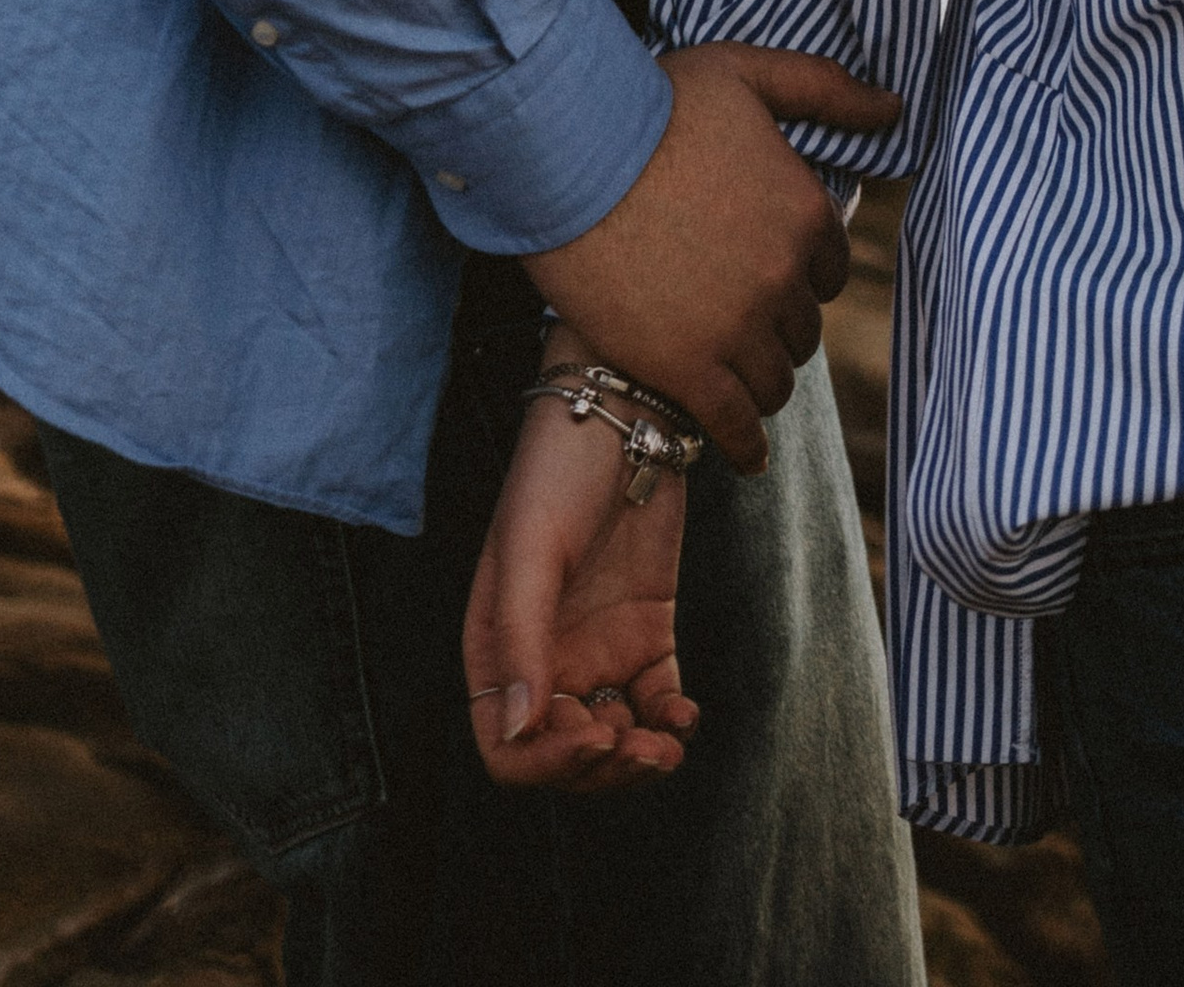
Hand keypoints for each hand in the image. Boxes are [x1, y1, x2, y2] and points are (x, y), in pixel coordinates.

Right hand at [465, 329, 695, 791]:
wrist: (623, 413)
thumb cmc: (558, 473)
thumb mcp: (532, 550)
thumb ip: (524, 640)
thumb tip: (522, 731)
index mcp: (498, 649)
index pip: (507, 746)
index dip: (547, 763)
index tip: (595, 735)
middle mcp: (544, 659)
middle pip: (562, 755)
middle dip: (600, 770)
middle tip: (641, 751)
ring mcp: (596, 648)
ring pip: (612, 739)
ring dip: (637, 759)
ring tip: (667, 746)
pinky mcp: (645, 631)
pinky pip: (653, 701)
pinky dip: (670, 722)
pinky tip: (685, 717)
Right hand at [525, 44, 899, 475]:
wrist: (569, 152)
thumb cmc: (654, 104)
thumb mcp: (747, 76)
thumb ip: (827, 90)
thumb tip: (894, 107)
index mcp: (806, 211)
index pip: (829, 272)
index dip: (798, 274)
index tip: (766, 274)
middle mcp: (784, 276)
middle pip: (802, 330)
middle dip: (775, 326)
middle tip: (735, 320)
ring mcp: (737, 327)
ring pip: (774, 382)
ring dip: (758, 381)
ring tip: (730, 376)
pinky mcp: (687, 367)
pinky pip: (734, 426)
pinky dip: (742, 445)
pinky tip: (743, 454)